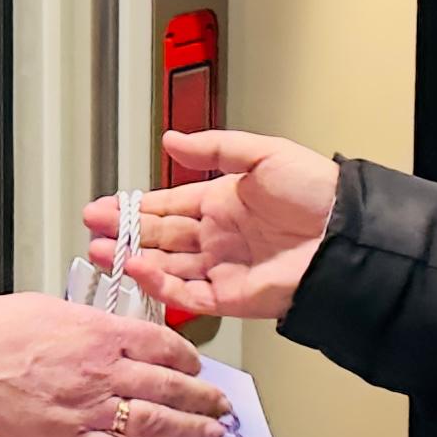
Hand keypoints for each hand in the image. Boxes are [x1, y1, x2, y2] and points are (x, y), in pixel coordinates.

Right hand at [0, 296, 231, 436]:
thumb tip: (113, 334)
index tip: (197, 365)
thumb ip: (90, 323)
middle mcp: (103, 371)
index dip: (188, 357)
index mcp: (101, 332)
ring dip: (190, 431)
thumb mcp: (52, 307)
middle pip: (169, 385)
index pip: (163, 345)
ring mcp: (88, 409)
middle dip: (203, 398)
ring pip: (155, 422)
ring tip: (213, 436)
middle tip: (222, 406)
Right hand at [83, 131, 341, 322]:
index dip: (136, 206)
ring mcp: (223, 267)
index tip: (107, 206)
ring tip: (100, 250)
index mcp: (223, 203)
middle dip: (123, 233)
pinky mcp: (231, 297)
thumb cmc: (316, 192)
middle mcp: (219, 237)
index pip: (168, 206)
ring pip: (166, 266)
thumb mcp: (261, 154)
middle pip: (160, 236)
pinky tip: (137, 268)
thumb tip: (172, 140)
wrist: (344, 233)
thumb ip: (213, 149)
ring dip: (132, 259)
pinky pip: (188, 295)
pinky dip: (160, 284)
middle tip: (92, 228)